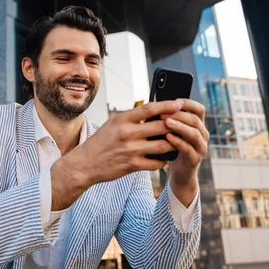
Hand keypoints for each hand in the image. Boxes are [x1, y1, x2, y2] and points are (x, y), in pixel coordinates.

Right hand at [51, 101, 183, 209]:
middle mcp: (127, 133)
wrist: (85, 164)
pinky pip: (156, 163)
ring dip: (172, 144)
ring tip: (176, 142)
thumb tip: (154, 111)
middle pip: (161, 126)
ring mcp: (131, 150)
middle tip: (183, 125)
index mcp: (122, 119)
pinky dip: (163, 160)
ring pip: (163, 146)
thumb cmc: (101, 142)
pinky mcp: (132, 165)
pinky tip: (163, 158)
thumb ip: (132, 118)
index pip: (150, 108)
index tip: (179, 103)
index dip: (167, 105)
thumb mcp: (113, 124)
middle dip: (175, 125)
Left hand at [162, 99, 208, 205]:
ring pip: (194, 133)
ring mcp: (201, 148)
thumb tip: (155, 103)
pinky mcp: (195, 159)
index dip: (188, 103)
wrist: (180, 172)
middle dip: (179, 115)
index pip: (199, 109)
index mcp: (198, 125)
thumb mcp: (173, 131)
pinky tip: (167, 137)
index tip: (175, 101)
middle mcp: (203, 135)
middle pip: (195, 120)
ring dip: (180, 126)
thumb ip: (170, 119)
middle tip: (163, 113)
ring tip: (166, 122)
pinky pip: (188, 149)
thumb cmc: (174, 147)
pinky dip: (177, 141)